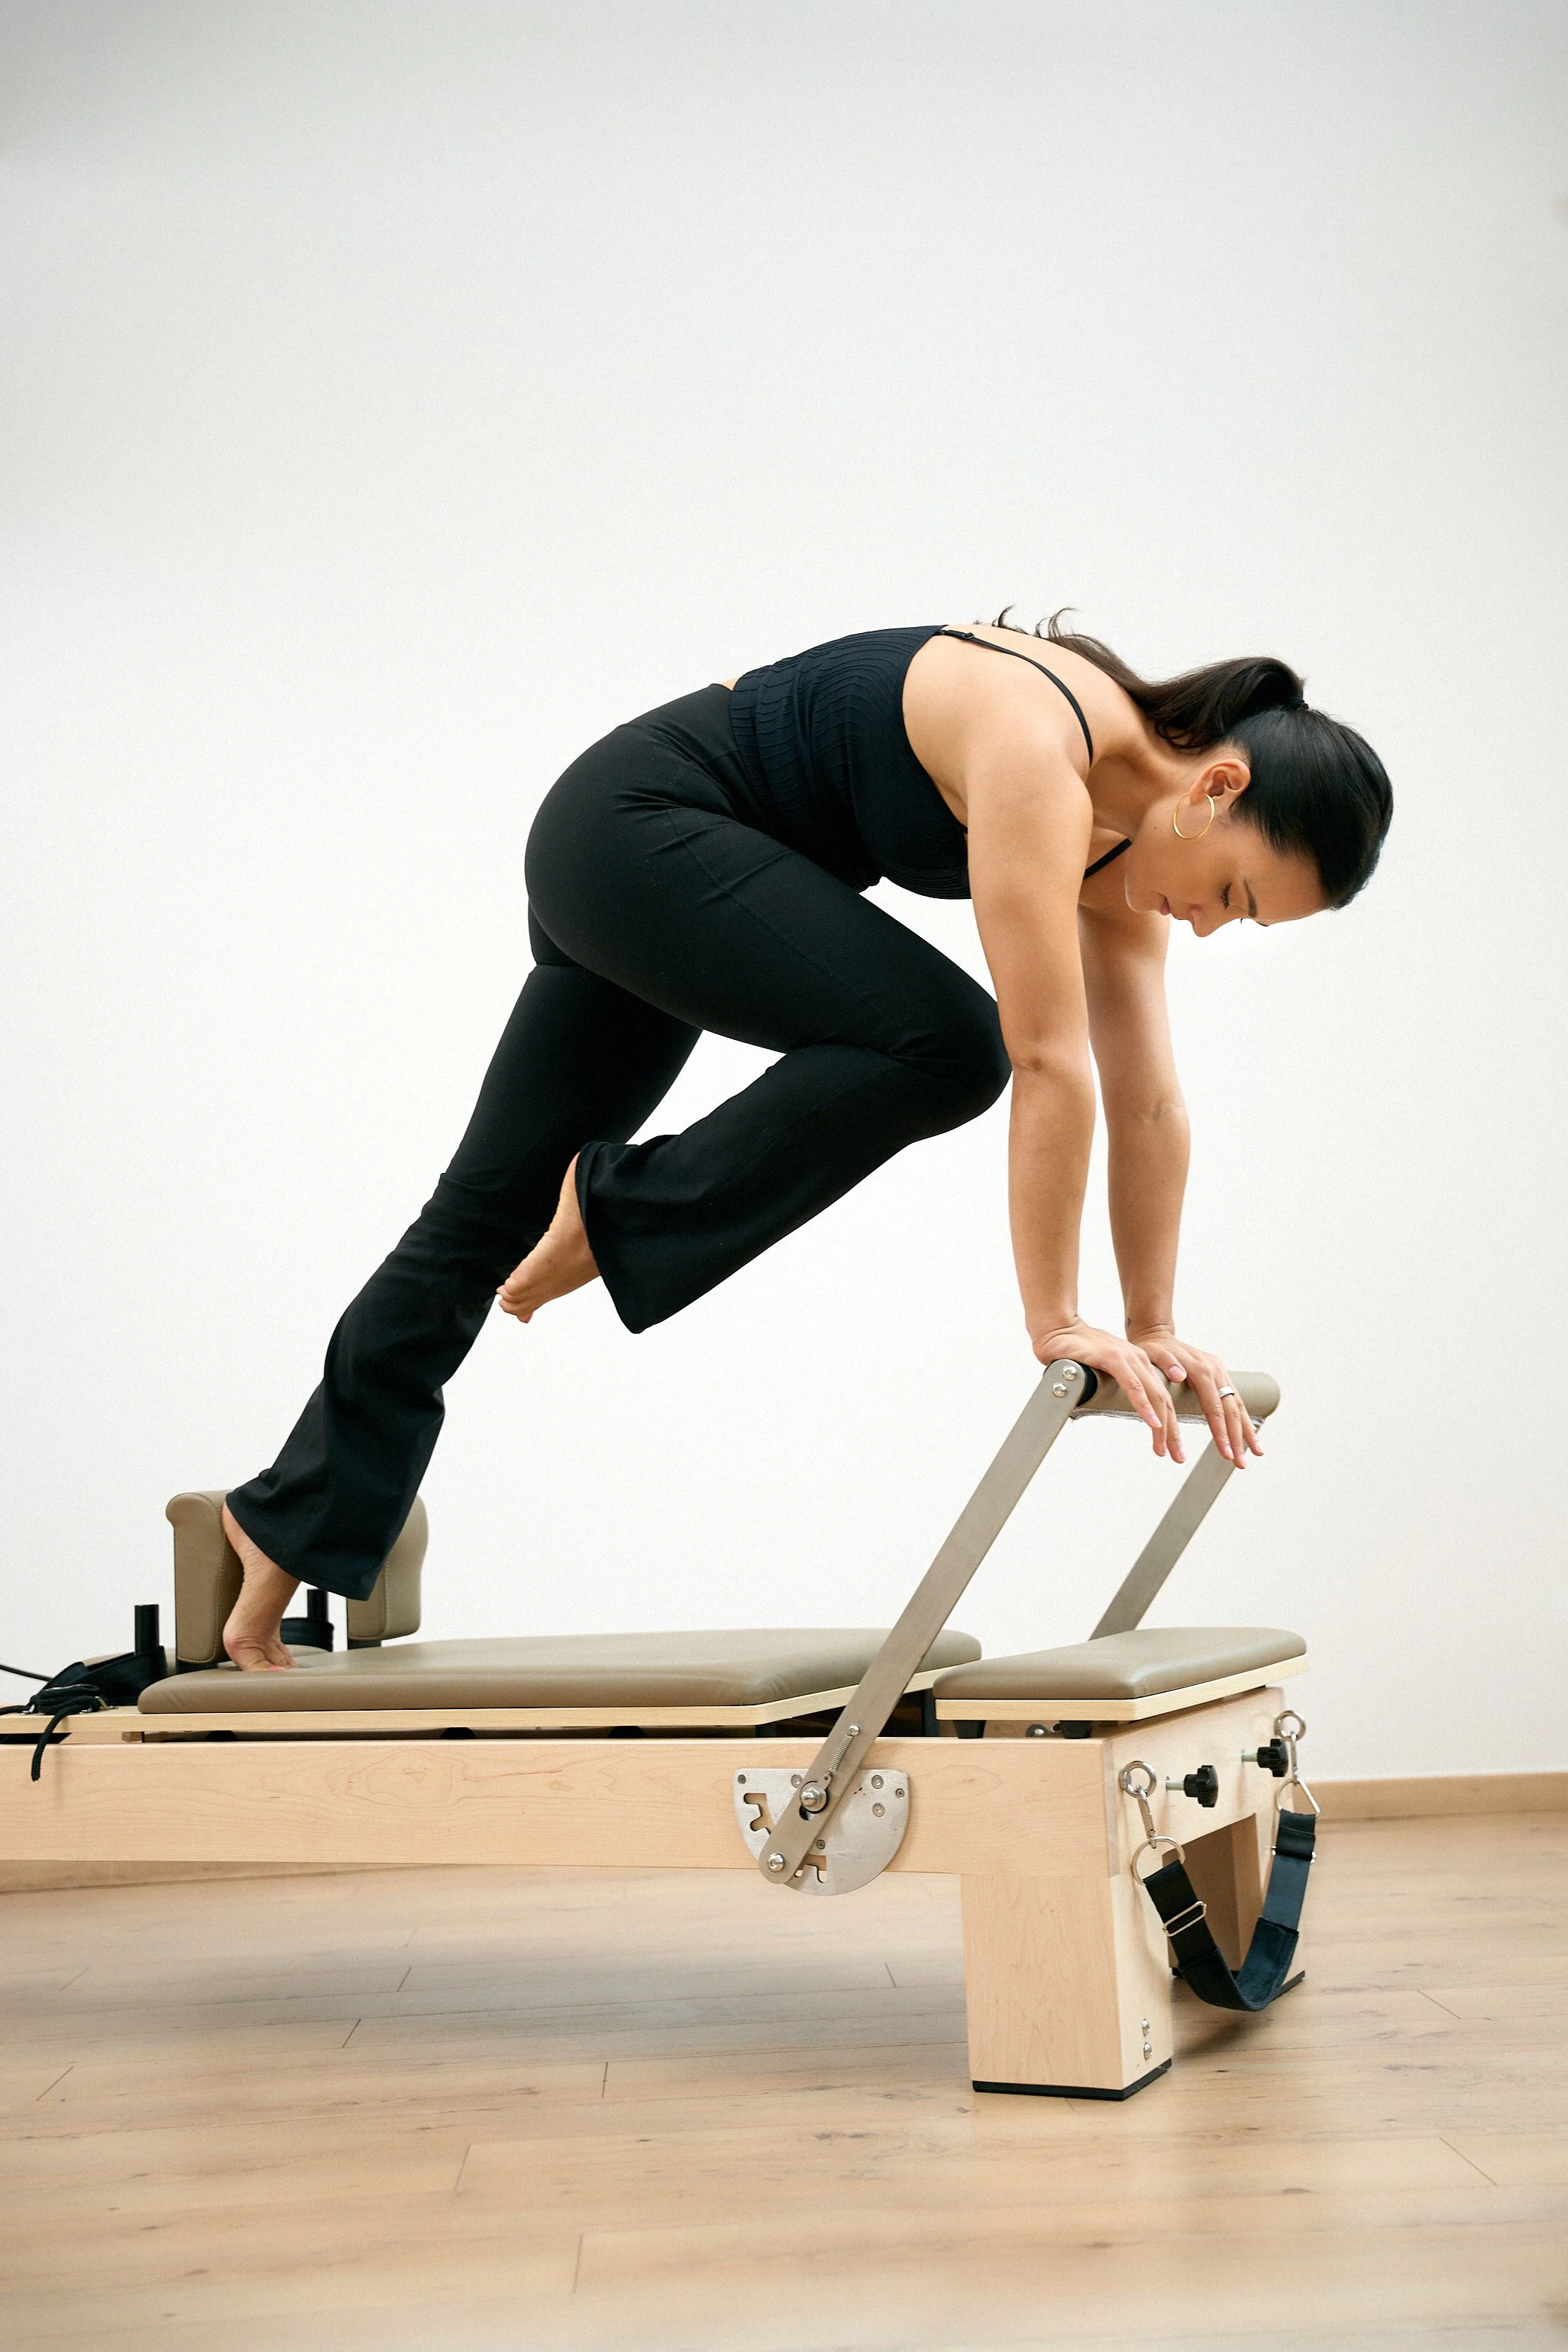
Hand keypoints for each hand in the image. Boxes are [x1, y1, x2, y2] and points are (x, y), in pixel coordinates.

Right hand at [1030, 1320, 1186, 1461]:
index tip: (1174, 1448)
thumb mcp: (1104, 1371)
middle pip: (1165, 1399)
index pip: (1163, 1397)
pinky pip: (1134, 1385)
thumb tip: (1117, 1407)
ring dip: (1163, 1425)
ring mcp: (1127, 1357)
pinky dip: (1144, 1405)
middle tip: (1178, 1456)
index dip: (1172, 1424)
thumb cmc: (1077, 1351)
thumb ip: (1115, 1385)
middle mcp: (1139, 1359)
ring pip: (1154, 1395)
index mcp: (1140, 1363)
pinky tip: (1153, 1422)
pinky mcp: (1113, 1357)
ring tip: (1164, 1448)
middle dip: (1173, 1431)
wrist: (1057, 1329)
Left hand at [1126, 1325, 1264, 1469]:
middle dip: (1237, 1439)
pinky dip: (1243, 1419)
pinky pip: (1235, 1400)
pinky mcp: (1220, 1375)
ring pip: (1238, 1405)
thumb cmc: (1151, 1347)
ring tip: (1257, 1454)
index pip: (1214, 1407)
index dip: (1220, 1432)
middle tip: (1241, 1464)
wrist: (1156, 1333)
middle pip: (1231, 1410)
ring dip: (1247, 1431)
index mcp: (1201, 1369)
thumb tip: (1180, 1374)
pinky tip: (1249, 1434)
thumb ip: (1165, 1362)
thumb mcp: (1152, 1353)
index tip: (1225, 1453)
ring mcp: (1220, 1372)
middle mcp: (1216, 1370)